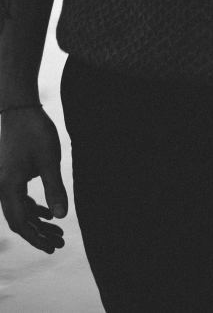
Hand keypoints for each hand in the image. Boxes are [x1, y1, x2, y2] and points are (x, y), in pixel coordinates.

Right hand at [0, 107, 67, 253]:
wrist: (20, 110)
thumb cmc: (36, 133)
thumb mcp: (50, 162)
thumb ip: (55, 189)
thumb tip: (61, 217)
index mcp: (8, 186)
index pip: (20, 222)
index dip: (35, 238)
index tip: (52, 248)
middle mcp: (2, 187)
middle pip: (18, 220)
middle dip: (38, 235)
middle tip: (60, 245)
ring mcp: (5, 181)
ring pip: (19, 210)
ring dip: (37, 223)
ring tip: (58, 234)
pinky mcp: (11, 175)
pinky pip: (19, 199)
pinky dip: (33, 209)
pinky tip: (47, 215)